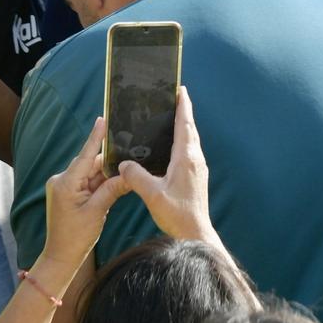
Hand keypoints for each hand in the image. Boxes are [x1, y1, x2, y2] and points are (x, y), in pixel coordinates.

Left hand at [40, 114, 127, 282]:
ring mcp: (63, 187)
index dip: (96, 137)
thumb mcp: (98, 211)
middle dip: (109, 162)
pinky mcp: (67, 193)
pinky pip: (87, 182)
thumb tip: (129, 174)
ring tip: (125, 170)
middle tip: (129, 154)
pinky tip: (114, 182)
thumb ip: (113, 189)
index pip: (85, 155)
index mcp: (66, 183)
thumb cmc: (76, 237)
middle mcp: (62, 180)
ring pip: (90, 173)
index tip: (102, 119)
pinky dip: (99, 183)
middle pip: (90, 163)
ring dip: (105, 175)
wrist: (61, 257)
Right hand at [119, 87, 215, 243]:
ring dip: (183, 127)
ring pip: (191, 141)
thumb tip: (124, 163)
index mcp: (186, 158)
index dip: (183, 105)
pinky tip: (171, 148)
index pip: (185, 124)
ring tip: (170, 118)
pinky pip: (190, 152)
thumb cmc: (177, 214)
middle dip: (183, 112)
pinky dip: (182, 142)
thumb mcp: (152, 194)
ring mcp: (198, 169)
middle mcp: (195, 159)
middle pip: (190, 129)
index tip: (180, 89)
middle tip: (173, 98)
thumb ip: (136, 176)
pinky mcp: (196, 177)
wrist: (195, 234)